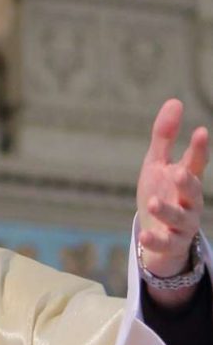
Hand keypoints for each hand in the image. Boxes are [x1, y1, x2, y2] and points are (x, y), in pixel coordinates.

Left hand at [137, 99, 208, 306]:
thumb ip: (165, 137)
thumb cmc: (160, 193)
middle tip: (177, 173)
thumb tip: (175, 101)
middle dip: (187, 182)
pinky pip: (164, 242)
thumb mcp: (157, 165)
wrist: (156, 234)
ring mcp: (181, 224)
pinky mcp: (170, 243)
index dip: (198, 149)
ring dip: (167, 211)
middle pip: (192, 191)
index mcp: (185, 180)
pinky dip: (154, 239)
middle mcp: (189, 202)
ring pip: (179, 218)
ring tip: (152, 203)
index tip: (200, 132)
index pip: (195, 163)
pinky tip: (144, 234)